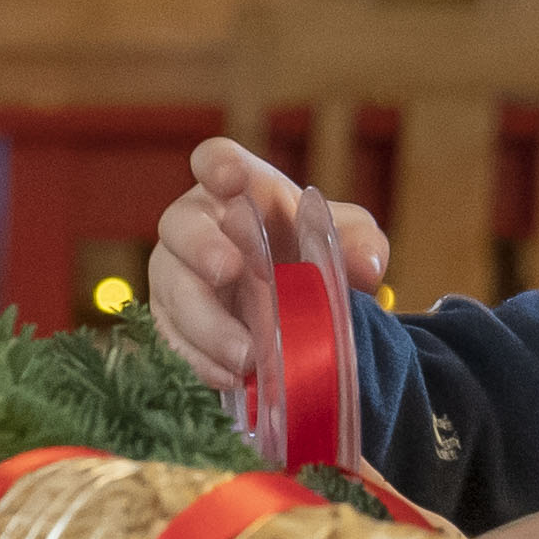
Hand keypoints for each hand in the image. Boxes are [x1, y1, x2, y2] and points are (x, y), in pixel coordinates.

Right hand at [143, 137, 390, 399]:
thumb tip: (367, 267)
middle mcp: (196, 225)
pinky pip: (172, 341)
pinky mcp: (171, 323)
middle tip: (229, 271)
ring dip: (206, 323)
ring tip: (246, 356)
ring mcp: (176, 275)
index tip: (230, 179)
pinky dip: (201, 362)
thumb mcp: (350, 241)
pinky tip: (232, 378)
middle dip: (201, 247)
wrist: (293, 303)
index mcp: (239, 190)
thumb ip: (362, 244)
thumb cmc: (312, 253)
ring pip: (173, 292)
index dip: (217, 165)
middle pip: (181, 226)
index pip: (216, 160)